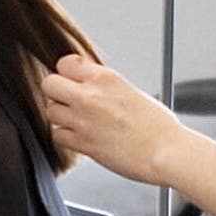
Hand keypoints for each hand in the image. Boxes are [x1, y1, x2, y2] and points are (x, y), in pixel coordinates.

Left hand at [39, 54, 193, 184]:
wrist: (166, 152)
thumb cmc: (158, 126)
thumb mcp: (130, 91)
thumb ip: (103, 86)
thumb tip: (86, 85)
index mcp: (105, 78)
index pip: (65, 63)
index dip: (67, 73)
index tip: (72, 80)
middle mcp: (90, 96)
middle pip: (49, 83)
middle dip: (56, 92)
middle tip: (68, 100)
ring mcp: (83, 120)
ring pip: (51, 111)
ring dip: (61, 116)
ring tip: (78, 121)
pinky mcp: (82, 143)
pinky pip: (57, 135)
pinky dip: (65, 137)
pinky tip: (80, 137)